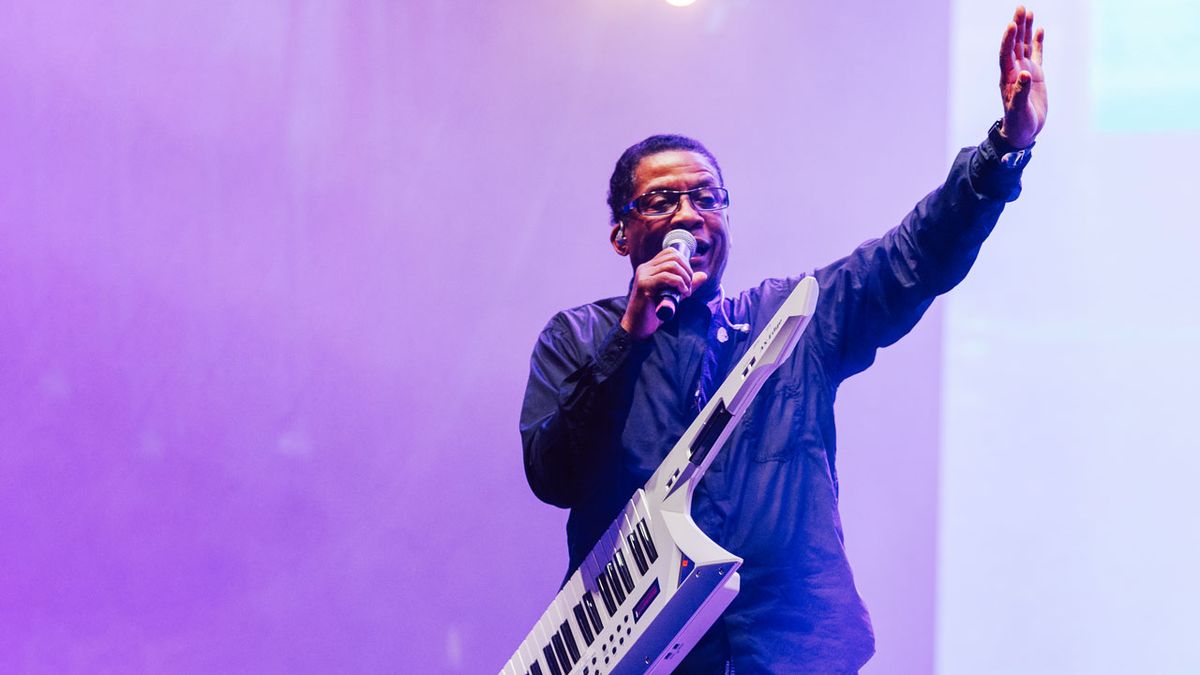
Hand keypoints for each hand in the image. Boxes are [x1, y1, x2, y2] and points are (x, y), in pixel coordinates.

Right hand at [621, 248, 708, 339]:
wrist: (638, 327)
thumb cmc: (653, 312)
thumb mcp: (674, 295)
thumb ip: (686, 284)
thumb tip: (704, 275)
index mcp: (650, 268)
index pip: (670, 252)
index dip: (685, 262)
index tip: (689, 278)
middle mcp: (645, 268)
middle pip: (673, 256)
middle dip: (687, 270)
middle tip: (690, 286)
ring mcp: (643, 275)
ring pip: (671, 265)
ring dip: (685, 277)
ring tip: (687, 291)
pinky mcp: (644, 285)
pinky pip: (666, 277)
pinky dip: (679, 283)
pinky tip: (683, 292)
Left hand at [998, 5, 1046, 148]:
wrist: (1023, 132)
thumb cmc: (1018, 124)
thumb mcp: (1018, 111)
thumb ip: (1020, 93)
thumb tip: (1024, 74)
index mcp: (1008, 79)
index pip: (1006, 54)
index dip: (1008, 40)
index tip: (1011, 24)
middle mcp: (1014, 71)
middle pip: (1014, 45)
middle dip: (1017, 26)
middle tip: (1021, 8)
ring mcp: (1024, 72)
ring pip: (1024, 46)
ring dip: (1026, 30)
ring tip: (1028, 12)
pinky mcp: (1035, 76)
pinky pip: (1036, 55)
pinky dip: (1038, 42)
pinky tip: (1040, 30)